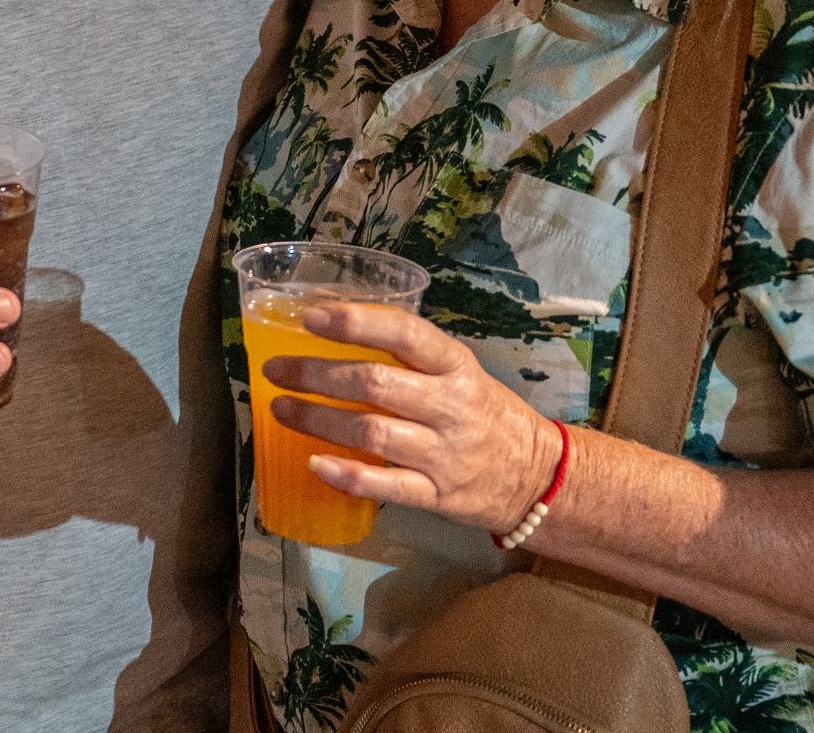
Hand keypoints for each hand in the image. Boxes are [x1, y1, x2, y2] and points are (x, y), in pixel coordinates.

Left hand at [263, 297, 559, 535]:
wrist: (538, 476)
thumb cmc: (484, 412)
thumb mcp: (459, 372)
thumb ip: (410, 357)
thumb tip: (333, 330)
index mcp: (455, 365)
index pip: (405, 333)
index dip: (354, 322)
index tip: (309, 318)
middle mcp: (450, 405)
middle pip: (375, 383)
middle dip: (317, 375)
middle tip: (275, 371)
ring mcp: (445, 453)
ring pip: (372, 432)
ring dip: (318, 420)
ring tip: (281, 409)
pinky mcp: (438, 495)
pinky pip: (386, 486)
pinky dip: (347, 476)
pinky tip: (314, 464)